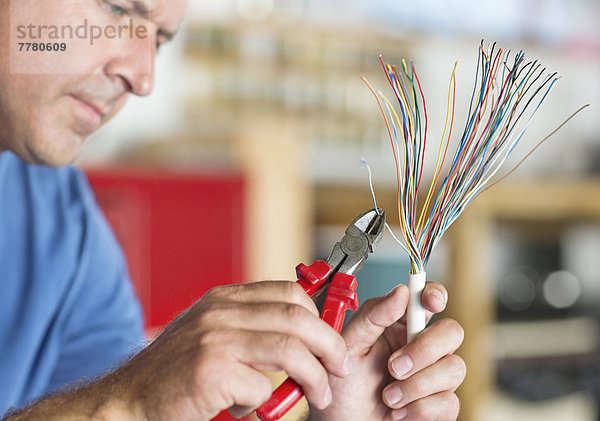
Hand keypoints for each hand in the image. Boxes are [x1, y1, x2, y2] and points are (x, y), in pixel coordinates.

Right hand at [110, 281, 349, 419]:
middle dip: (330, 344)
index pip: (289, 292)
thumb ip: (251, 326)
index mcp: (225, 298)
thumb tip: (304, 334)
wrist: (129, 399)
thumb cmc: (176, 371)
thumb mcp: (213, 333)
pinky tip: (250, 410)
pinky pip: (261, 386)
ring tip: (319, 394)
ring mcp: (214, 338)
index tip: (332, 338)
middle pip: (297, 316)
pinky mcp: (211, 370)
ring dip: (314, 376)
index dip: (320, 315)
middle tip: (339, 367)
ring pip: (290, 349)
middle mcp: (220, 311)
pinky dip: (266, 403)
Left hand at [309, 283, 464, 420]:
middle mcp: (422, 347)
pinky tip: (398, 412)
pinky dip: (418, 409)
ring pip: (454, 367)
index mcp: (400, 326)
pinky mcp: (441, 405)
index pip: (428, 299)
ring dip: (416, 386)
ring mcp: (435, 376)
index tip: (430, 301)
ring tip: (388, 397)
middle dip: (424, 350)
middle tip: (394, 367)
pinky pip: (449, 401)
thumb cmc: (344, 387)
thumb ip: (372, 317)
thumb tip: (400, 292)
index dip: (435, 294)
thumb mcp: (348, 347)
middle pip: (451, 332)